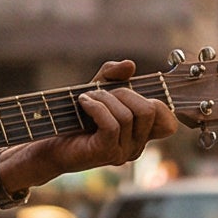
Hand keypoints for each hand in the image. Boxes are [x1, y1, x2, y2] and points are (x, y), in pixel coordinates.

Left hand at [3, 61, 178, 187]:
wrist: (49, 142)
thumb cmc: (75, 118)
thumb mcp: (98, 89)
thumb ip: (114, 75)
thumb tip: (129, 65)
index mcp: (140, 136)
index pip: (168, 123)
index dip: (159, 104)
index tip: (134, 93)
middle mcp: (136, 148)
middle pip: (148, 111)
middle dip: (124, 93)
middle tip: (102, 92)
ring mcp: (122, 153)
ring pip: (127, 115)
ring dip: (104, 98)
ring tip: (86, 97)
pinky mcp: (105, 152)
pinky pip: (112, 123)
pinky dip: (96, 106)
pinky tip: (83, 102)